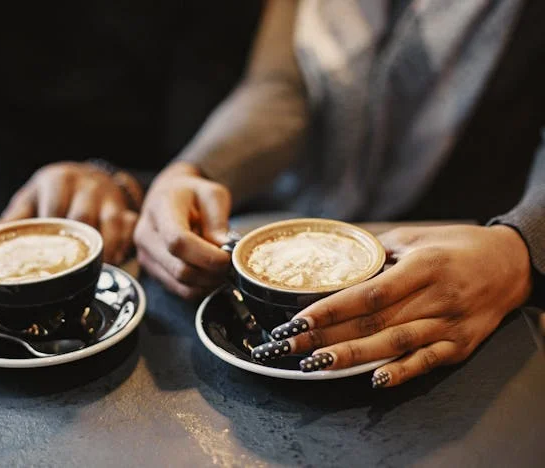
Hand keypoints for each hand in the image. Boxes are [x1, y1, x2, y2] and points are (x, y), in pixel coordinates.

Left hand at [0, 162, 137, 264]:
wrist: (89, 176)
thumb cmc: (54, 192)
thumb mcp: (31, 198)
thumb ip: (14, 217)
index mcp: (58, 181)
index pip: (54, 211)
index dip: (50, 237)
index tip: (45, 260)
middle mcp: (86, 186)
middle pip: (83, 220)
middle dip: (78, 247)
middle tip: (70, 273)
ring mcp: (109, 197)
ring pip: (111, 224)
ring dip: (104, 250)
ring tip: (97, 271)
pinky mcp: (126, 208)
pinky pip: (130, 228)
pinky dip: (124, 246)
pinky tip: (115, 261)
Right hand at [134, 162, 231, 299]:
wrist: (168, 196)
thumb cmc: (192, 194)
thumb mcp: (212, 194)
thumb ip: (217, 220)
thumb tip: (223, 247)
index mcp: (160, 209)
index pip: (177, 241)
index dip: (206, 255)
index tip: (227, 257)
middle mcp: (146, 234)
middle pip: (179, 268)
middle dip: (210, 272)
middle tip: (230, 265)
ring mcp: (145, 255)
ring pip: (179, 283)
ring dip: (206, 282)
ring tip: (220, 269)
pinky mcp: (151, 270)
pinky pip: (177, 289)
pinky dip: (198, 288)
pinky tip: (209, 274)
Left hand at [255, 225, 531, 386]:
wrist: (514, 264)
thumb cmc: (459, 246)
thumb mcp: (417, 238)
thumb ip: (378, 252)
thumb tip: (338, 261)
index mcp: (422, 267)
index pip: (368, 294)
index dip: (330, 309)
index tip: (298, 319)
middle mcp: (435, 298)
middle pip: (372, 323)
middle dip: (325, 336)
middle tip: (288, 346)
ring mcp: (448, 325)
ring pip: (393, 344)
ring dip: (351, 357)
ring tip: (316, 363)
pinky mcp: (460, 346)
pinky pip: (426, 362)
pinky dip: (401, 372)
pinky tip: (375, 379)